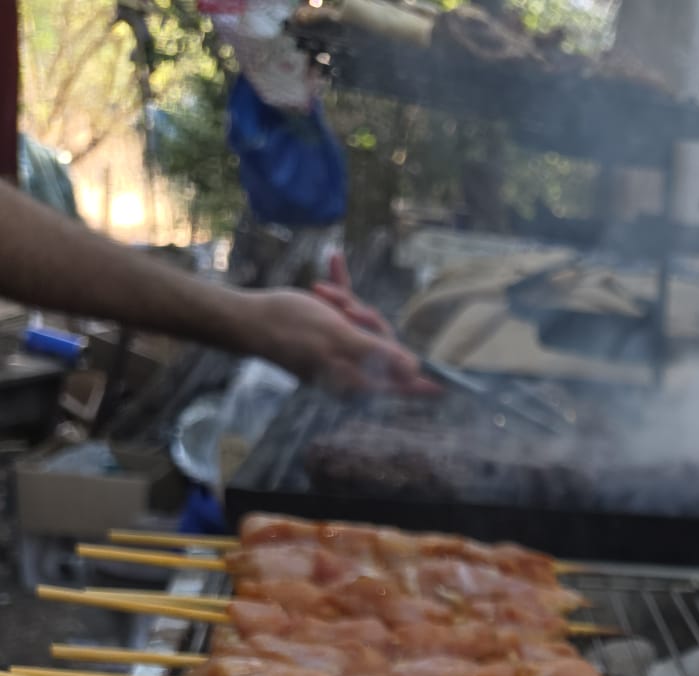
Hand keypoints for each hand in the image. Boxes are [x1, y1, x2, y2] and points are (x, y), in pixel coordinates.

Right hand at [241, 272, 436, 396]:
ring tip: (321, 291)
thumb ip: (377, 354)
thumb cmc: (290, 327)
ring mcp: (338, 352)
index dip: (421, 382)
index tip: (446, 388)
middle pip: (382, 344)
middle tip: (346, 306)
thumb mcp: (339, 337)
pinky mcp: (325, 335)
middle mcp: (351, 369)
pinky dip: (339, 288)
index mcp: (357, 377)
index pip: (398, 384)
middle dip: (367, 317)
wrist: (248, 318)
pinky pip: (342, 311)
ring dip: (347, 301)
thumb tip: (414, 372)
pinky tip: (334, 261)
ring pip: (361, 323)